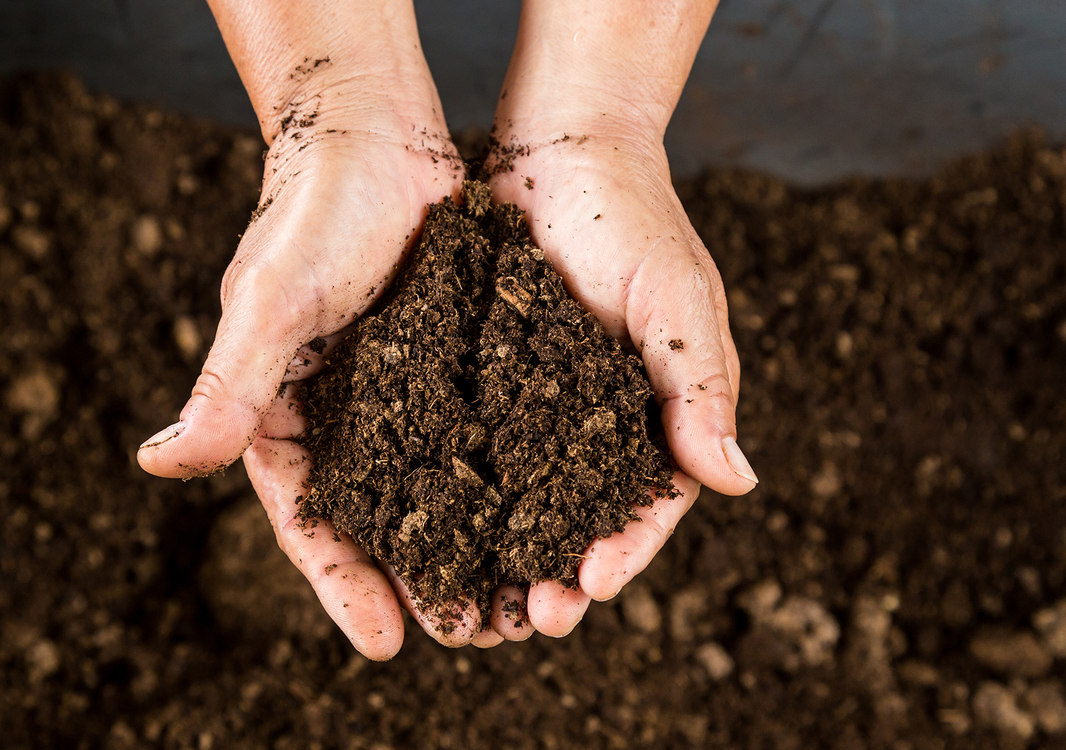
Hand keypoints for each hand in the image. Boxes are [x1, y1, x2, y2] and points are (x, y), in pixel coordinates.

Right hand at [136, 0, 502, 657]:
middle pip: (380, 519)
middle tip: (468, 635)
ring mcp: (400, 393)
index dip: (342, 583)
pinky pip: (478, 433)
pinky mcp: (451, 364)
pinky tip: (544, 514)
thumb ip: (227, 387)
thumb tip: (158, 464)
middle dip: (418, 581)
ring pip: (436, 488)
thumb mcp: (270, 304)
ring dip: (471, 544)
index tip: (383, 644)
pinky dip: (505, 478)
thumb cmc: (311, 213)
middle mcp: (343, 416)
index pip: (310, 519)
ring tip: (514, 599)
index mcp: (284, 415)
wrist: (373, 132)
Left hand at [481, 0, 755, 639]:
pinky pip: (472, 447)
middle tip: (531, 617)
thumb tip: (737, 482)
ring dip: (506, 553)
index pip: (649, 503)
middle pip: (581, 518)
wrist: (560, 152)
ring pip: (523, 499)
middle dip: (559, 572)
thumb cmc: (633, 220)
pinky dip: (459, 494)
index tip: (592, 587)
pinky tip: (431, 530)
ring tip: (480, 600)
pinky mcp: (486, 381)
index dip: (625, 549)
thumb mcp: (676, 302)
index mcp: (656, 413)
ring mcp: (538, 406)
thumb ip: (699, 388)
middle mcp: (596, 421)